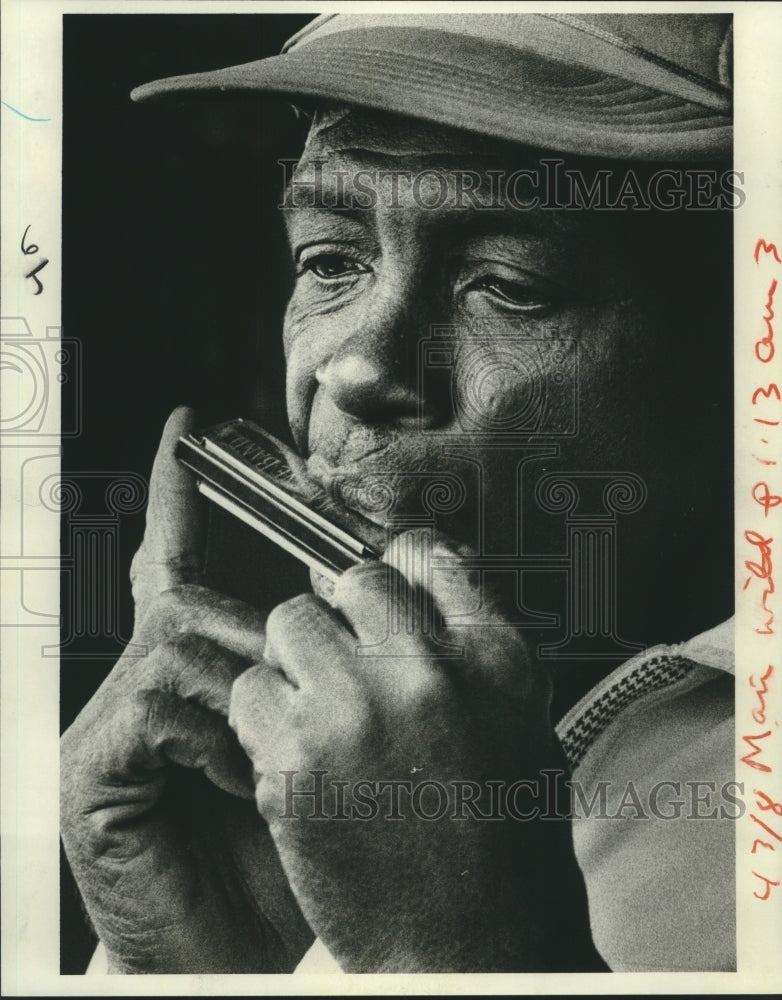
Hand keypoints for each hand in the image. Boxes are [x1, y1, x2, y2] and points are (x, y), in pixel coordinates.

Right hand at [60, 408, 313, 972]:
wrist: (256, 952)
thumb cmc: (308, 848)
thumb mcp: (334, 740)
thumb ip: (334, 664)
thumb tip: (371, 587)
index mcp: (208, 670)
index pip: (188, 559)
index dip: (183, 494)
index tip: (189, 426)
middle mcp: (154, 680)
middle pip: (189, 590)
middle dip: (246, 607)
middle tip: (302, 657)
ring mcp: (118, 720)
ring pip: (183, 635)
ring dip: (250, 684)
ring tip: (281, 749)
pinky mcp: (92, 767)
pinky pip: (158, 701)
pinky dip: (216, 734)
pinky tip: (236, 779)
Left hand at [229, 532, 606, 971]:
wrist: (474, 949)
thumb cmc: (503, 844)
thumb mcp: (520, 720)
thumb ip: (470, 642)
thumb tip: (422, 573)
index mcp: (492, 658)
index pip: (424, 556)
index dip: (397, 565)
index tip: (381, 583)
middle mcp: (426, 673)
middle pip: (351, 580)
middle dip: (344, 617)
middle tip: (347, 664)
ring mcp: (356, 713)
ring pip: (288, 623)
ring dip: (298, 660)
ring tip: (320, 711)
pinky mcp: (294, 763)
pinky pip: (251, 691)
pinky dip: (263, 716)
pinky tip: (297, 753)